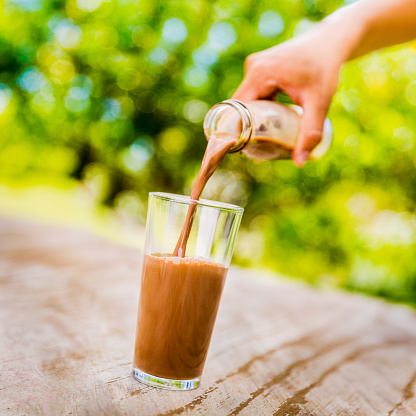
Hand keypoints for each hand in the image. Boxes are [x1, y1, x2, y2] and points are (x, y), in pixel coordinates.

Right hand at [232, 30, 343, 165]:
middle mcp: (252, 66)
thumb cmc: (326, 69)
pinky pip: (253, 91)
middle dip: (250, 125)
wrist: (330, 42)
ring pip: (247, 99)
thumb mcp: (319, 102)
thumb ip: (310, 132)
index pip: (239, 109)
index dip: (240, 129)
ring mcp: (254, 65)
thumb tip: (299, 162)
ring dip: (255, 116)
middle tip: (261, 145)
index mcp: (260, 73)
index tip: (247, 147)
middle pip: (241, 106)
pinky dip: (260, 105)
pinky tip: (271, 117)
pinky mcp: (259, 66)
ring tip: (267, 133)